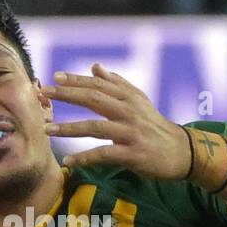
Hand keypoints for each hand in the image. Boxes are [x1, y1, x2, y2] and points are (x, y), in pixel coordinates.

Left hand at [41, 63, 189, 179]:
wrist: (182, 151)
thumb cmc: (154, 126)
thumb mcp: (138, 101)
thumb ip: (116, 83)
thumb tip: (95, 66)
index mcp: (128, 97)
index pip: (98, 84)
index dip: (76, 80)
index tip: (54, 77)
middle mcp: (129, 111)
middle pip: (94, 99)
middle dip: (67, 95)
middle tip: (44, 94)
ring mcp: (131, 132)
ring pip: (95, 127)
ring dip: (69, 128)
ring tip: (47, 130)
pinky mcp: (133, 154)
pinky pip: (104, 154)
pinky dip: (84, 158)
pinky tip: (68, 161)